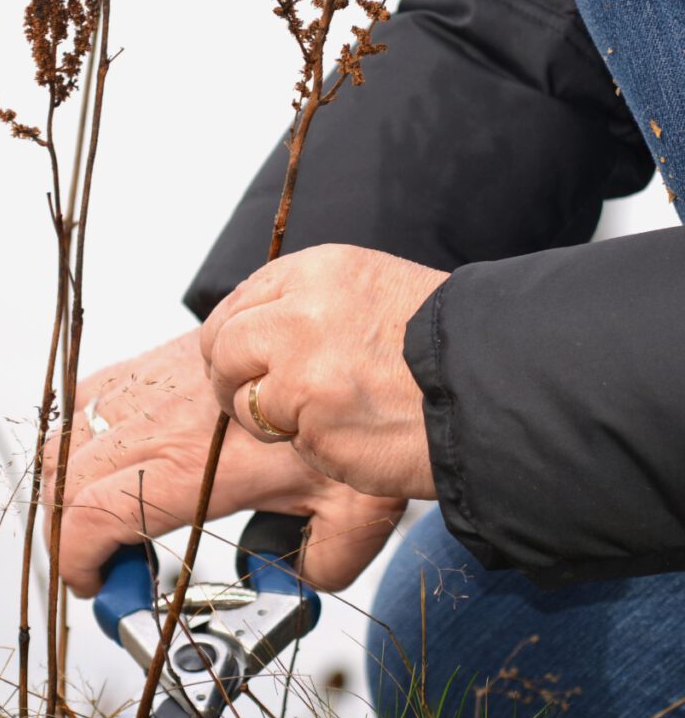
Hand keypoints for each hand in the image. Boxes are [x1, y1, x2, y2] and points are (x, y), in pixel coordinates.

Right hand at [45, 328, 407, 595]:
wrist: (367, 336)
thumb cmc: (362, 411)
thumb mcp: (355, 508)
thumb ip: (321, 562)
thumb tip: (295, 582)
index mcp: (198, 467)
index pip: (97, 514)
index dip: (76, 556)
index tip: (94, 582)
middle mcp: (166, 421)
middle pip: (68, 476)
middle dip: (65, 527)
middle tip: (103, 557)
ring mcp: (159, 382)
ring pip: (70, 431)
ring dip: (68, 478)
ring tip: (98, 508)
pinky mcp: (165, 356)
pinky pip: (91, 392)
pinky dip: (81, 429)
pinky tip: (105, 451)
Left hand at [200, 244, 447, 498]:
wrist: (495, 386)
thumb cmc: (438, 340)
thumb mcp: (369, 287)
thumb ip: (303, 301)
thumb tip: (247, 327)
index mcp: (315, 272)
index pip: (237, 304)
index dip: (230, 337)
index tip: (234, 358)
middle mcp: (299, 318)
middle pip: (222, 351)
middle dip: (230, 379)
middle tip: (248, 397)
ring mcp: (302, 378)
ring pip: (246, 404)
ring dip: (270, 418)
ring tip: (322, 415)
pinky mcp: (314, 431)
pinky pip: (289, 443)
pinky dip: (311, 445)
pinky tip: (354, 432)